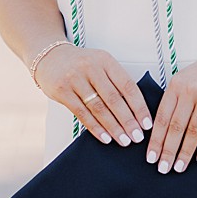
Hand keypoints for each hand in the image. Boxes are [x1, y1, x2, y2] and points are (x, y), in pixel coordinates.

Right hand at [34, 44, 151, 146]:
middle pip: (114, 99)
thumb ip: (115, 82)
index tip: (147, 123)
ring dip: (113, 127)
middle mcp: (91, 68)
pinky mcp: (62, 91)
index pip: (128, 85)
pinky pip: (82, 113)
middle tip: (137, 137)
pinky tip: (105, 137)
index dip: (139, 106)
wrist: (50, 57)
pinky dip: (95, 128)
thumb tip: (135, 112)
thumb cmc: (81, 65)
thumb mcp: (100, 64)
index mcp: (106, 60)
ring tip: (124, 140)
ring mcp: (75, 79)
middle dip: (128, 121)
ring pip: (99, 108)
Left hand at [148, 45, 196, 173]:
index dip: (155, 139)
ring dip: (185, 153)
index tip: (150, 156)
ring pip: (192, 132)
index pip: (161, 117)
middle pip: (175, 127)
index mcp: (176, 84)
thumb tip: (163, 129)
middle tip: (162, 168)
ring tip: (179, 167)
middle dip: (167, 151)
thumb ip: (176, 98)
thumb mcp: (188, 78)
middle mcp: (190, 90)